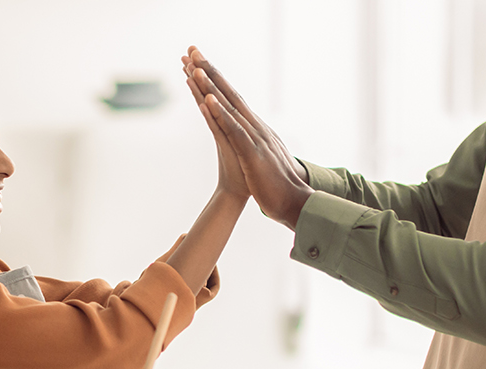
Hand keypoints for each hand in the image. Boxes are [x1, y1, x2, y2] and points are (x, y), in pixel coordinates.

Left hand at [182, 46, 312, 229]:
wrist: (293, 202)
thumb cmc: (275, 185)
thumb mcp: (260, 158)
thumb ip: (252, 144)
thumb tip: (246, 138)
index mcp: (255, 128)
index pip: (231, 98)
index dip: (214, 79)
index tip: (197, 62)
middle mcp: (255, 126)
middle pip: (228, 94)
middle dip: (209, 71)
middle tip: (191, 50)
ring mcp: (254, 137)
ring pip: (228, 107)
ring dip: (210, 86)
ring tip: (194, 67)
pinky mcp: (251, 152)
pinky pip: (232, 129)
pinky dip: (220, 113)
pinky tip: (208, 100)